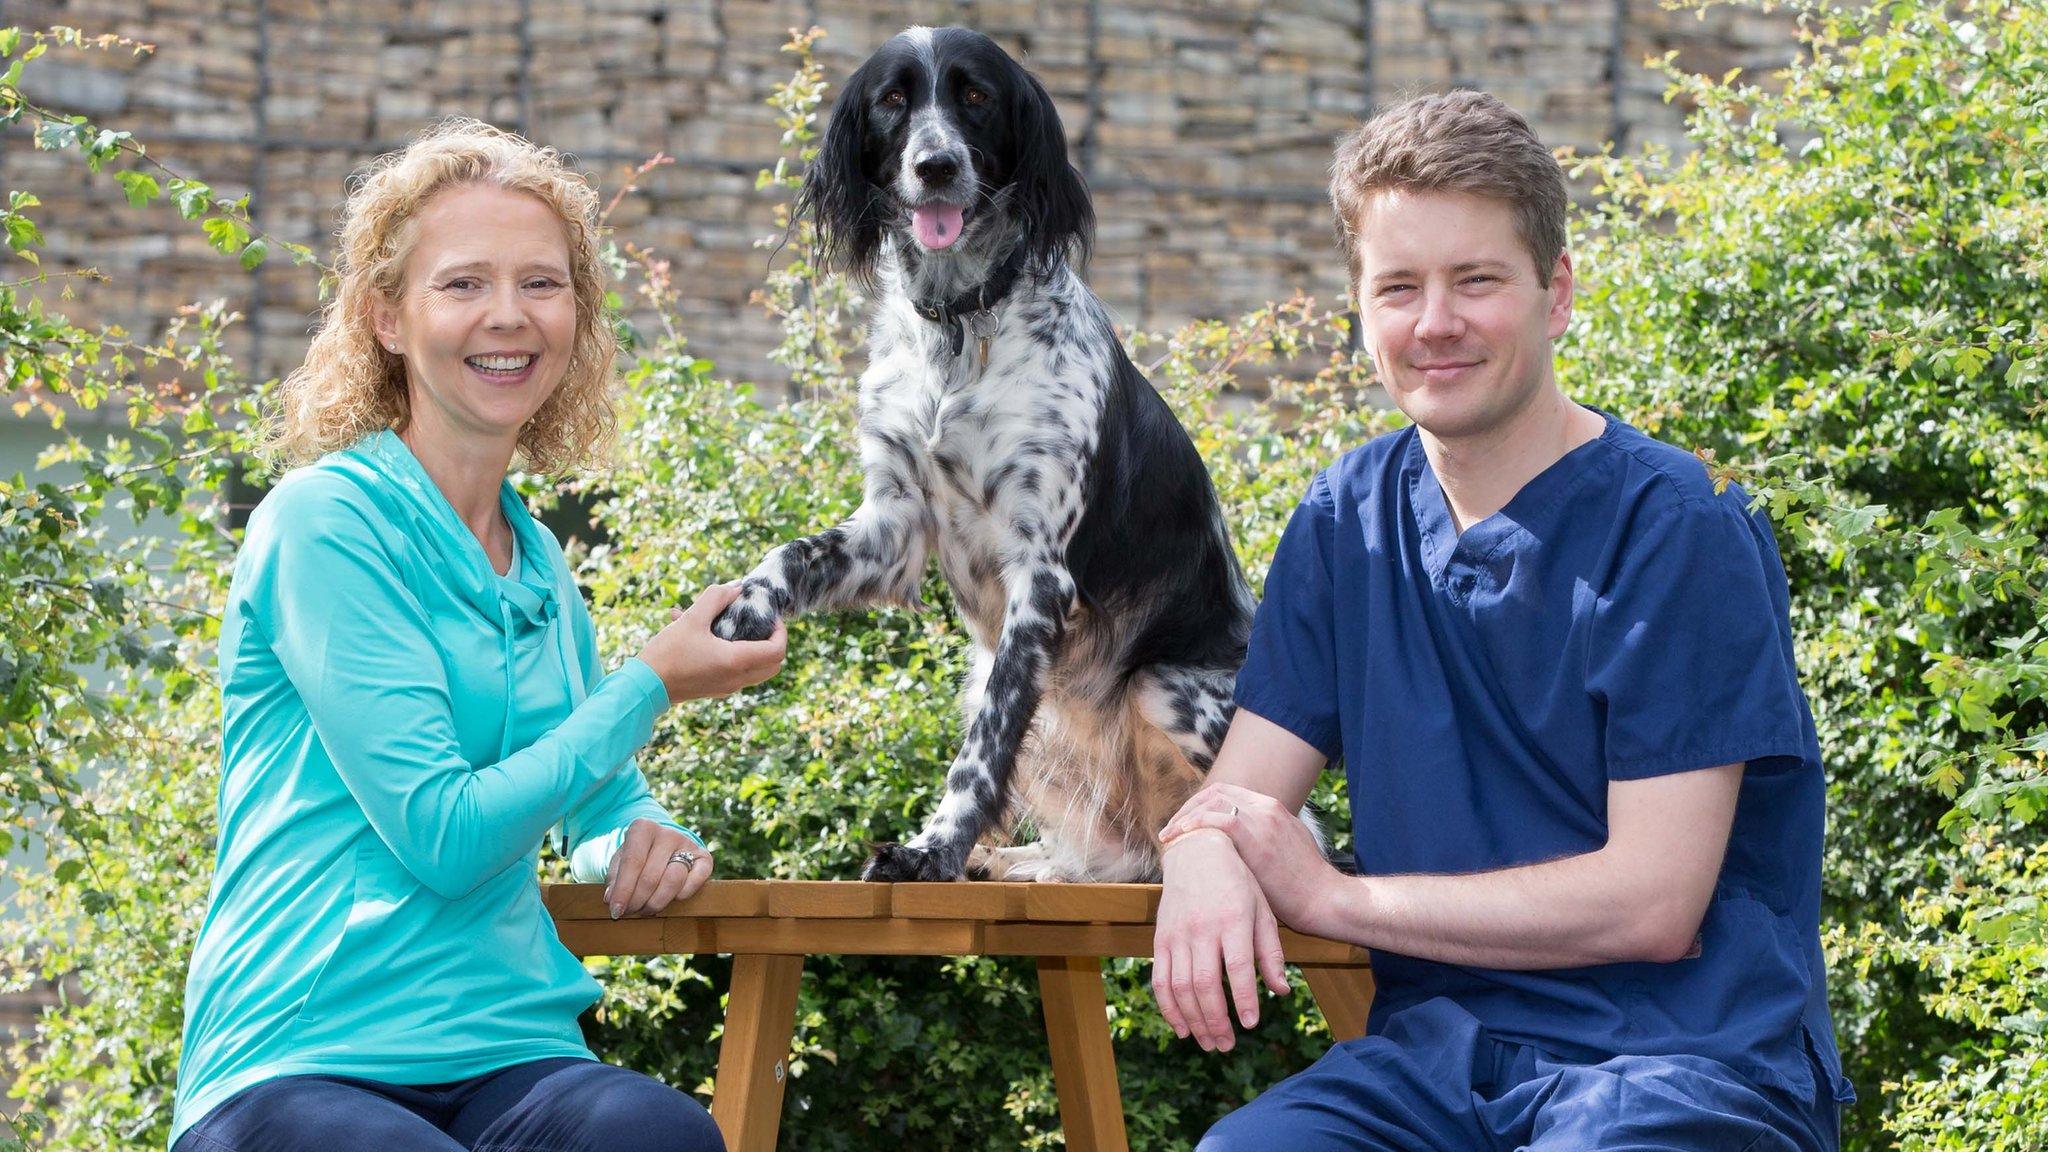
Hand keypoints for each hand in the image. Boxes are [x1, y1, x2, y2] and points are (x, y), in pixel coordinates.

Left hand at [603, 818, 714, 918]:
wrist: (661, 845)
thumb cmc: (637, 856)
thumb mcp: (619, 863)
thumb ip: (614, 880)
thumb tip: (611, 899)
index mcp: (643, 828)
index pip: (633, 862)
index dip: (623, 890)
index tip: (615, 911)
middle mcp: (667, 833)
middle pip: (651, 876)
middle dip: (638, 901)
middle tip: (629, 912)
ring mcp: (688, 844)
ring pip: (673, 880)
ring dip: (657, 902)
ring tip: (646, 910)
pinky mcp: (704, 857)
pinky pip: (696, 881)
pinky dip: (682, 895)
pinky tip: (671, 900)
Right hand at [638, 583, 786, 703]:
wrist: (643, 687)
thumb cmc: (667, 653)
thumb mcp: (692, 619)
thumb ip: (715, 598)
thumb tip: (735, 588)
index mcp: (737, 662)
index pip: (778, 651)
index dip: (781, 631)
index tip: (769, 615)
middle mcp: (737, 679)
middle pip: (773, 665)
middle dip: (772, 641)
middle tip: (759, 621)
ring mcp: (726, 687)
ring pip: (757, 670)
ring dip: (752, 647)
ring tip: (727, 623)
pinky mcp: (714, 688)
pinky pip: (735, 672)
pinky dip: (731, 654)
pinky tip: (702, 633)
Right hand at [1151, 830, 1289, 1052]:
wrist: (1197, 852)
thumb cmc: (1238, 883)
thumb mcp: (1263, 910)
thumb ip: (1271, 952)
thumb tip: (1281, 991)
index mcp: (1233, 919)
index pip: (1238, 966)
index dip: (1244, 998)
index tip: (1251, 1024)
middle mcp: (1202, 927)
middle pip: (1205, 982)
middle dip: (1215, 1020)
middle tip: (1227, 1045)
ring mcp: (1177, 934)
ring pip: (1180, 986)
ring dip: (1193, 1020)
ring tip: (1208, 1042)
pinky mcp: (1160, 939)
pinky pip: (1160, 979)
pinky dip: (1168, 1007)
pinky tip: (1181, 1027)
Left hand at [1160, 783, 1343, 935]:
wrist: (1325, 900)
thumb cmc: (1303, 887)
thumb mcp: (1285, 851)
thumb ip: (1262, 841)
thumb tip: (1233, 850)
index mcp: (1273, 808)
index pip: (1227, 793)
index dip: (1200, 805)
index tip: (1185, 824)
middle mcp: (1267, 807)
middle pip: (1215, 792)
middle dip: (1188, 808)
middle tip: (1171, 830)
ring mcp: (1263, 819)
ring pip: (1212, 800)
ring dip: (1185, 816)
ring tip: (1170, 836)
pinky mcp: (1259, 836)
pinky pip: (1218, 818)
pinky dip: (1195, 823)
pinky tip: (1180, 837)